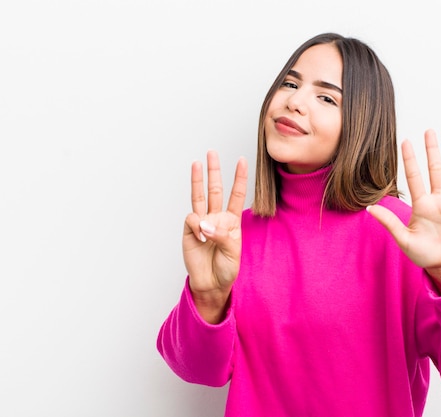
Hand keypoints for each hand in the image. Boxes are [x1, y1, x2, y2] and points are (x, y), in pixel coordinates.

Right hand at [182, 151, 247, 320]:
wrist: (212, 283)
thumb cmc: (226, 268)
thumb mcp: (232, 252)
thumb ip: (221, 235)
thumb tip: (203, 223)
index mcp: (232, 221)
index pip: (237, 195)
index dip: (239, 178)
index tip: (242, 160)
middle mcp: (217, 218)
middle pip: (216, 190)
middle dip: (214, 172)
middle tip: (212, 153)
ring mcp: (202, 223)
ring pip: (200, 197)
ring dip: (198, 180)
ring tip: (196, 163)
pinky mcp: (189, 231)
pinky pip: (192, 220)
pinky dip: (196, 226)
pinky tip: (200, 238)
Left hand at [367, 129, 440, 292]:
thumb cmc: (423, 254)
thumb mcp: (404, 239)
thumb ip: (389, 222)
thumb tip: (369, 209)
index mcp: (421, 205)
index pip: (414, 177)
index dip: (410, 160)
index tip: (405, 141)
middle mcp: (437, 200)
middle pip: (434, 169)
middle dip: (432, 150)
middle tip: (428, 131)